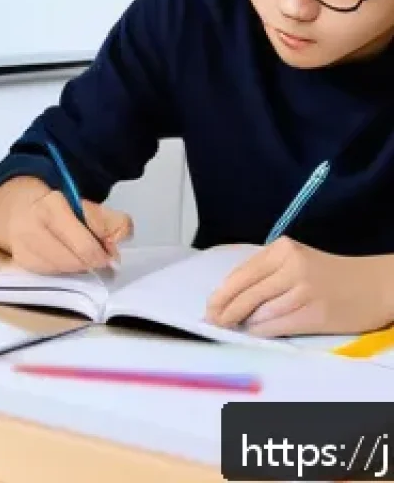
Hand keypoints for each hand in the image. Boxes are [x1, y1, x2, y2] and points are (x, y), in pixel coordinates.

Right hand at [3, 184, 132, 274]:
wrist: (16, 205)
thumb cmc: (56, 206)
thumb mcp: (84, 205)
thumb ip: (108, 221)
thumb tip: (116, 245)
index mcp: (52, 206)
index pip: (85, 245)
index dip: (103, 253)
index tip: (108, 252)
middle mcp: (33, 227)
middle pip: (75, 262)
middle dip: (91, 262)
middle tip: (97, 256)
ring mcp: (23, 246)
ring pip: (64, 271)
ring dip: (77, 267)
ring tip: (77, 254)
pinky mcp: (21, 261)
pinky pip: (52, 275)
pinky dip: (63, 270)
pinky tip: (62, 258)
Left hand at [205, 237, 393, 336]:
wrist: (376, 285)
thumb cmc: (331, 275)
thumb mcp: (295, 261)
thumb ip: (266, 274)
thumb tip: (230, 297)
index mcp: (282, 249)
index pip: (241, 274)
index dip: (221, 294)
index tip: (208, 307)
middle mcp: (291, 266)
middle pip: (246, 292)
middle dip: (225, 310)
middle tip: (211, 322)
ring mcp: (304, 289)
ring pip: (260, 311)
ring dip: (242, 323)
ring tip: (232, 329)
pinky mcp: (316, 312)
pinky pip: (278, 325)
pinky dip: (262, 331)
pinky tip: (254, 333)